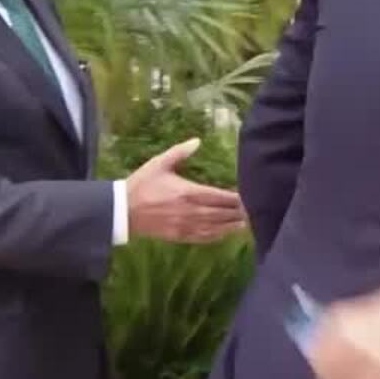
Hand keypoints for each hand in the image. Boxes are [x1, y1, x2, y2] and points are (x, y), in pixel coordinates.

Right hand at [126, 139, 245, 243]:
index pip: (221, 196)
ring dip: (233, 226)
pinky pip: (204, 238)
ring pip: (217, 228)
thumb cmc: (142, 184)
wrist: (123, 210)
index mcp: (189, 192)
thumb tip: (197, 140)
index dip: (237, 198)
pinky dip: (218, 236)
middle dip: (239, 212)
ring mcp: (186, 226)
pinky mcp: (180, 236)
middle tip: (256, 210)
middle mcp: (192, 211)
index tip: (250, 195)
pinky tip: (227, 233)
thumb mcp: (159, 163)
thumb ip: (180, 152)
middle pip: (223, 214)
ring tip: (248, 223)